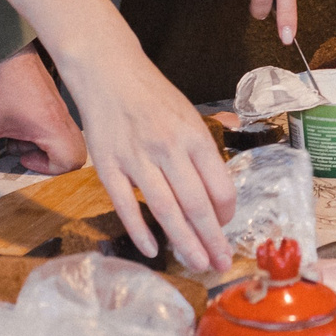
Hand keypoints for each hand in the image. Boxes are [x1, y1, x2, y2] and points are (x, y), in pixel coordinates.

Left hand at [0, 44, 85, 181]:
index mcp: (51, 125)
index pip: (72, 161)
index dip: (48, 169)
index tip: (21, 159)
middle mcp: (60, 115)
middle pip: (73, 150)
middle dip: (49, 160)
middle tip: (22, 155)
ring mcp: (56, 103)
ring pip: (61, 136)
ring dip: (39, 144)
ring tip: (11, 138)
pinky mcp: (47, 95)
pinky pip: (52, 121)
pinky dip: (35, 129)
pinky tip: (10, 122)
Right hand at [62, 48, 239, 272]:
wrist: (109, 72)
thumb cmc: (153, 96)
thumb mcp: (190, 113)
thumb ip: (205, 148)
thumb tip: (222, 180)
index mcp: (193, 136)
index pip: (220, 186)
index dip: (227, 213)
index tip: (226, 226)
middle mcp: (168, 148)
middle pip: (195, 205)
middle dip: (211, 240)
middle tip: (220, 263)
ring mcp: (136, 158)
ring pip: (164, 210)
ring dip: (184, 242)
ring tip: (196, 263)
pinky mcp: (108, 166)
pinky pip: (126, 205)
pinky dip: (139, 231)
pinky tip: (153, 249)